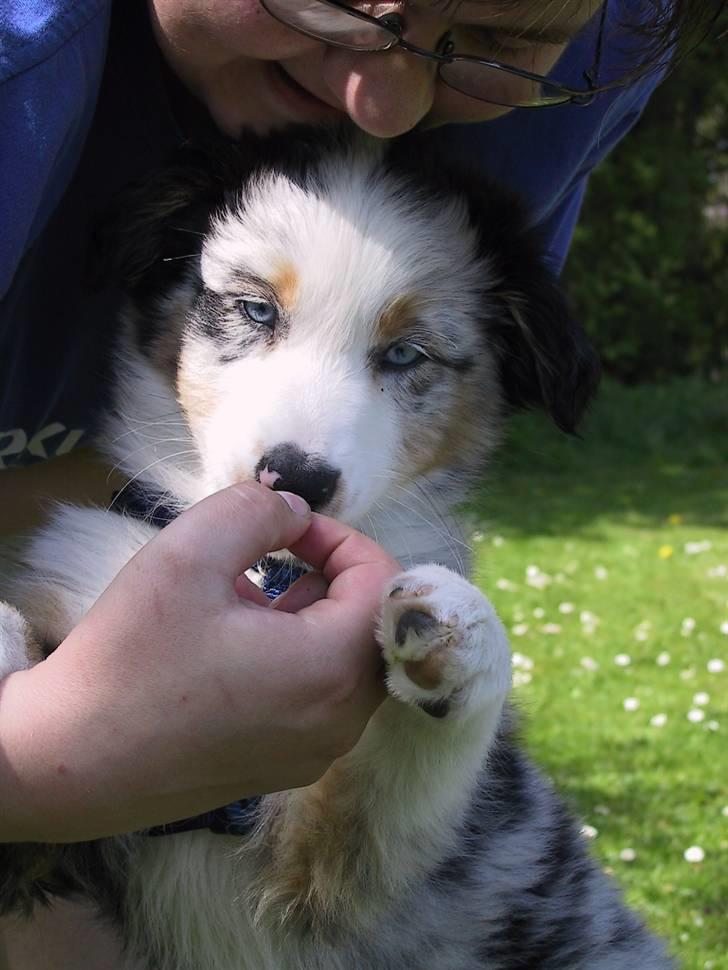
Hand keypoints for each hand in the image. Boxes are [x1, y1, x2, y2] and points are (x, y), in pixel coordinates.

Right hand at [0, 482, 399, 841]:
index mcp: (331, 671)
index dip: (342, 540)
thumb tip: (298, 513)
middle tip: (266, 562)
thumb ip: (259, 511)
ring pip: (344, 663)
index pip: (385, 584)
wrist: (66, 763)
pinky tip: (229, 650)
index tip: (287, 531)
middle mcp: (340, 724)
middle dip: (327, 578)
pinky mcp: (283, 771)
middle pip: (370, 625)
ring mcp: (314, 755)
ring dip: (308, 617)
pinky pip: (317, 699)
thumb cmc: (128, 658)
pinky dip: (293, 660)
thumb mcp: (189, 552)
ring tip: (240, 604)